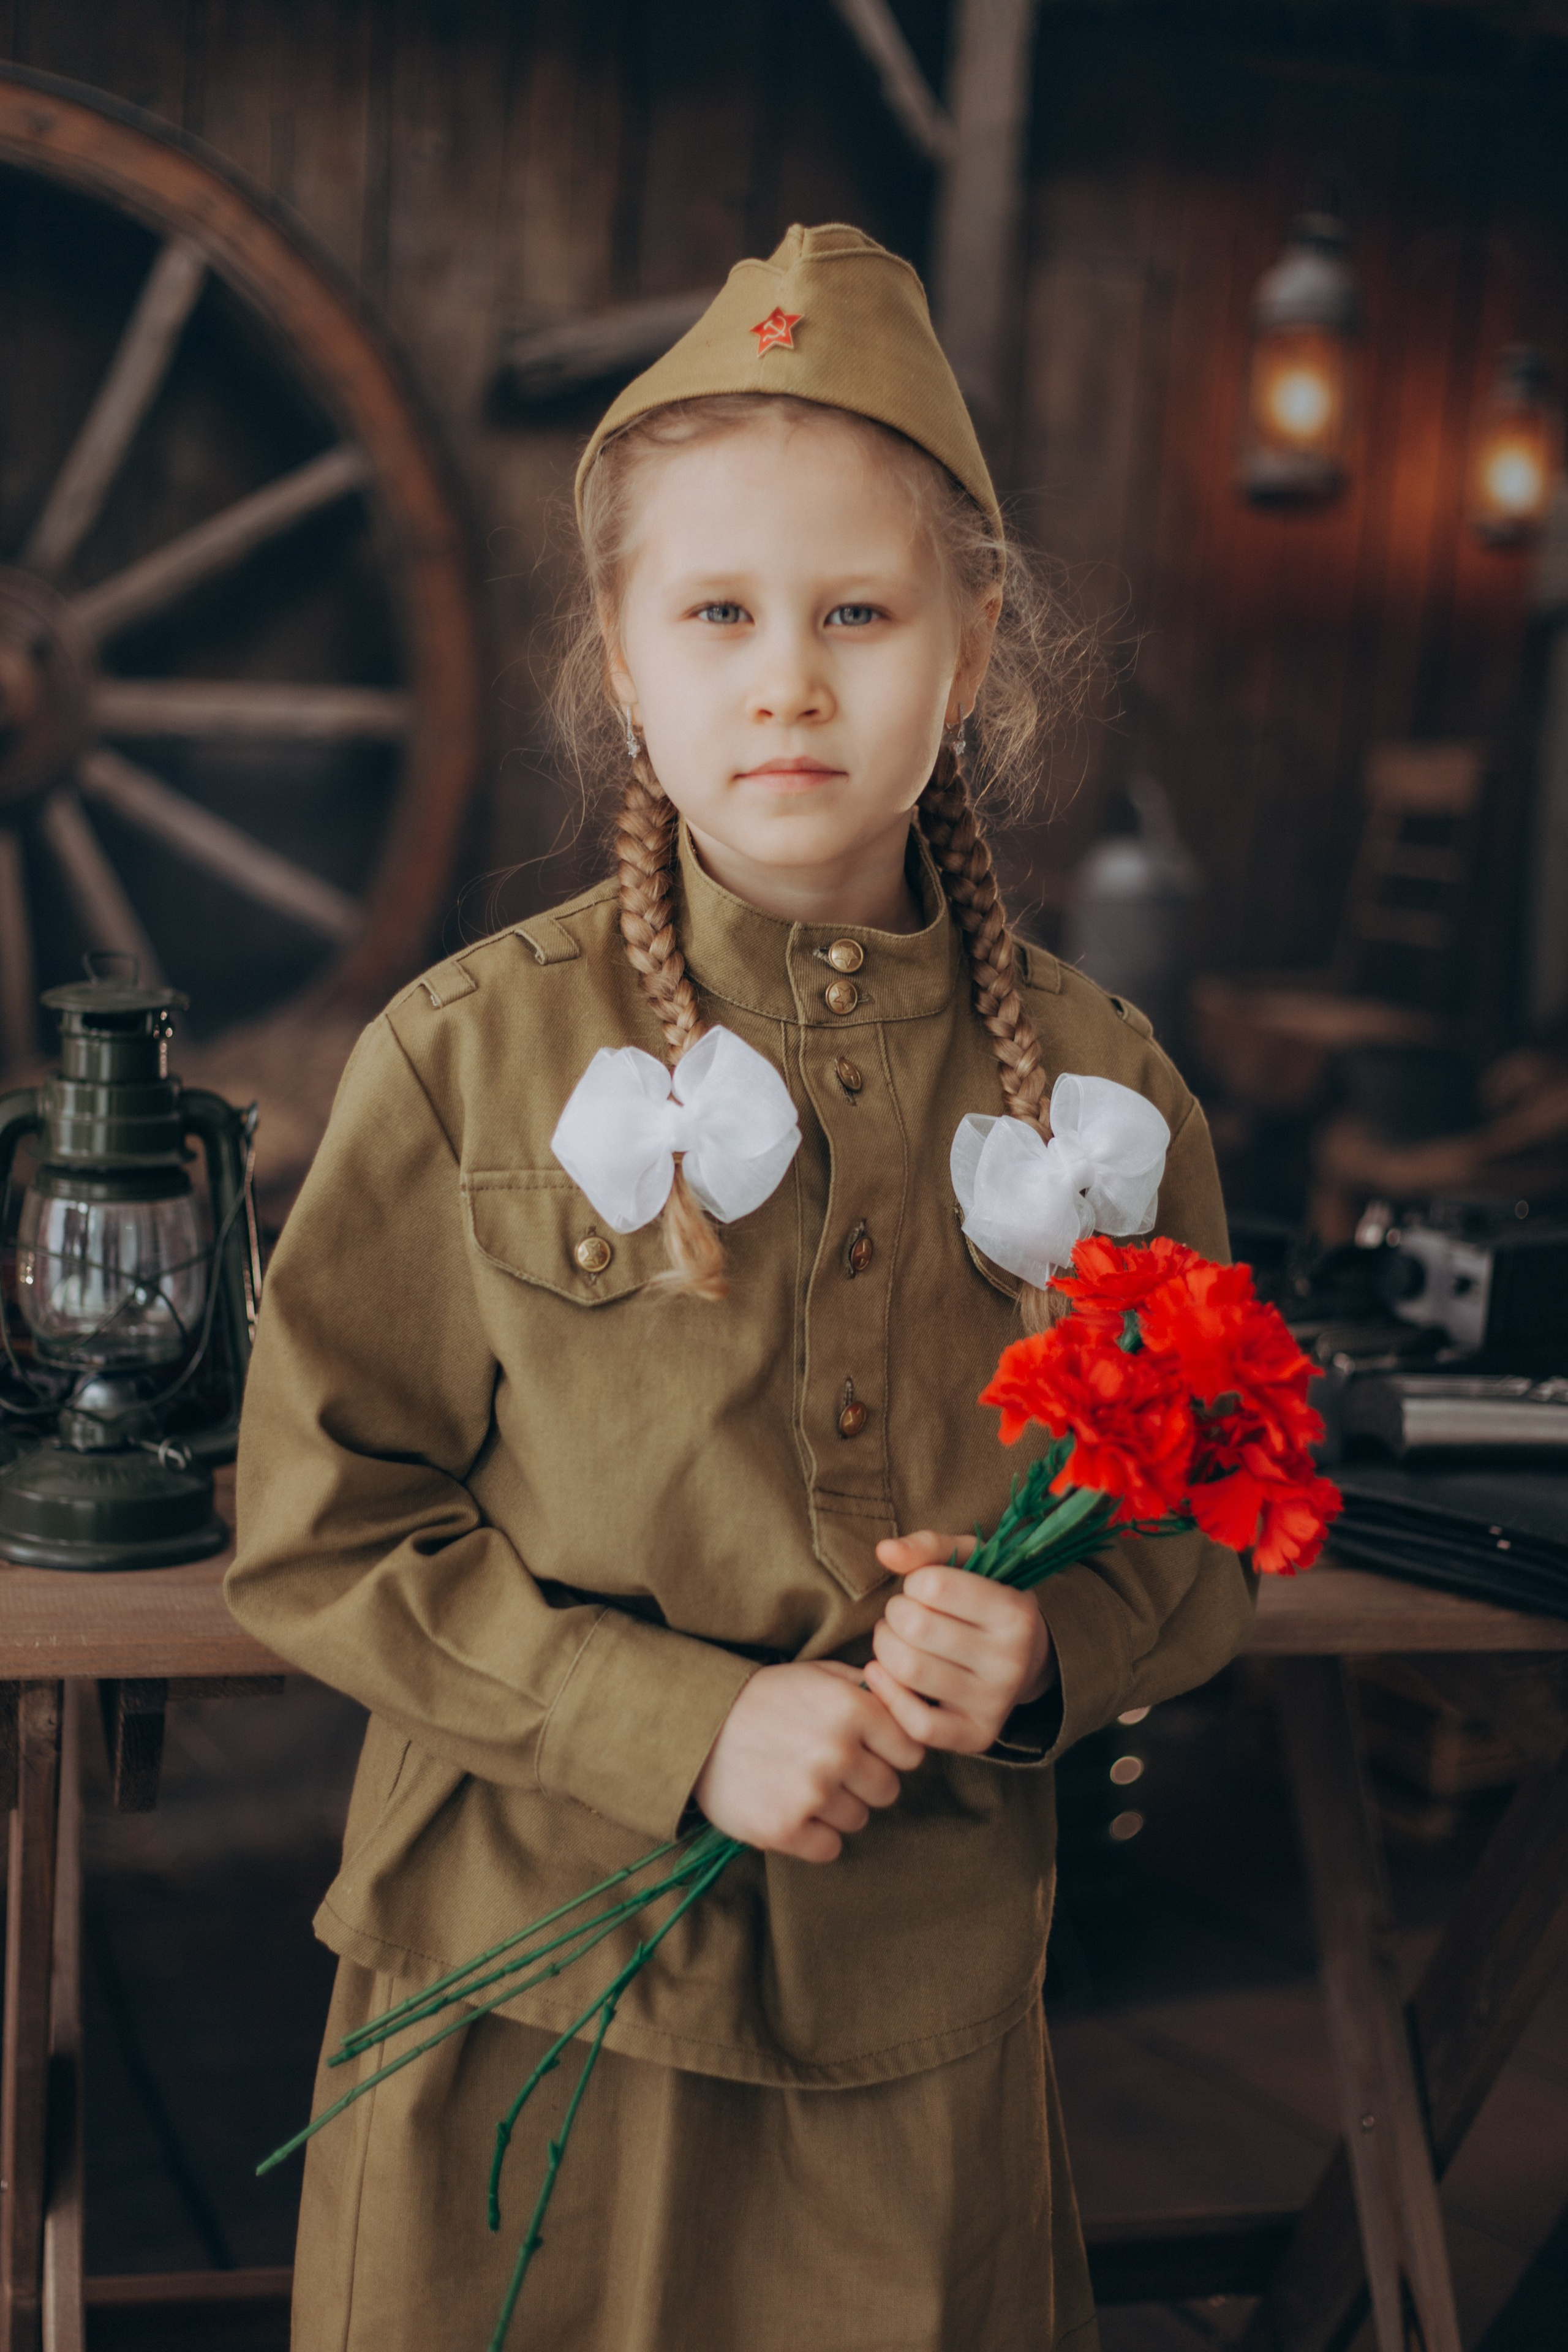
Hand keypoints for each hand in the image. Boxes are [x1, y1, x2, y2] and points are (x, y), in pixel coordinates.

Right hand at [693, 1660, 927, 1862]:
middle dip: (864, 1782)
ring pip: (859, 1819)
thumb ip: (867, 1687)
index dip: (889, 1752)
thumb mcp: (817, 1673)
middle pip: (888, 1790)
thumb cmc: (764, 1697)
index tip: (866, 1749)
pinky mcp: (784, 1828)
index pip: (911, 1752)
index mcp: (853, 1708)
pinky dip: (815, 1836)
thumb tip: (910, 1702)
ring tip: (802, 1783)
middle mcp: (838, 1751)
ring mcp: (812, 1792)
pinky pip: (830, 1848)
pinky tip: (792, 1809)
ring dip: (837, 1808)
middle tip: (828, 1767)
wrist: (696, 1725)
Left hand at [863, 1532, 1054, 1755]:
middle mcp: (1012, 1660)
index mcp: (1015, 1612)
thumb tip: (884, 1551)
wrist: (1024, 1659)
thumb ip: (927, 1547)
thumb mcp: (969, 1562)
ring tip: (896, 1641)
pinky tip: (884, 1674)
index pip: (933, 1585)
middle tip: (902, 1616)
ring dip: (884, 1649)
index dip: (913, 1582)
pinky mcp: (976, 1736)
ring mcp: (995, 1703)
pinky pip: (917, 1724)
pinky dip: (888, 1696)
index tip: (923, 1589)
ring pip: (908, 1671)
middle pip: (915, 1629)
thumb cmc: (984, 1602)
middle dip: (894, 1615)